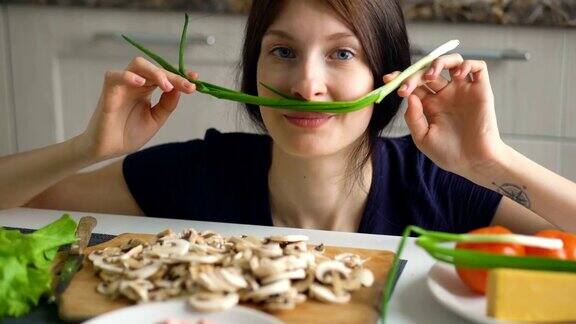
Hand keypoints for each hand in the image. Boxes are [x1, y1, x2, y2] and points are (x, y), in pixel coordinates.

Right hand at [78, 57, 197, 159]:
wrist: (108, 150)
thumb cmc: (129, 134)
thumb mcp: (155, 119)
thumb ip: (167, 105)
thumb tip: (180, 90)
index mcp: (146, 89)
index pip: (164, 75)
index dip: (179, 75)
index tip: (195, 79)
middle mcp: (134, 84)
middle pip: (154, 68)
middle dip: (173, 75)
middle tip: (187, 87)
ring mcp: (121, 86)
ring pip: (137, 65)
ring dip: (155, 72)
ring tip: (167, 87)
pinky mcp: (108, 93)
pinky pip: (114, 77)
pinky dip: (127, 76)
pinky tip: (141, 84)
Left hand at [383, 54, 506, 178]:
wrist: (474, 162)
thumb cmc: (448, 153)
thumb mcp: (423, 138)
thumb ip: (413, 118)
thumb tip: (410, 96)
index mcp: (429, 105)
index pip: (414, 84)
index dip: (401, 78)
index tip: (387, 80)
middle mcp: (445, 94)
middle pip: (428, 71)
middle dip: (414, 74)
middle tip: (406, 86)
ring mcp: (462, 90)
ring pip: (452, 62)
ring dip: (439, 62)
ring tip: (431, 76)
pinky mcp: (481, 90)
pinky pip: (477, 66)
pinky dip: (467, 64)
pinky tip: (457, 75)